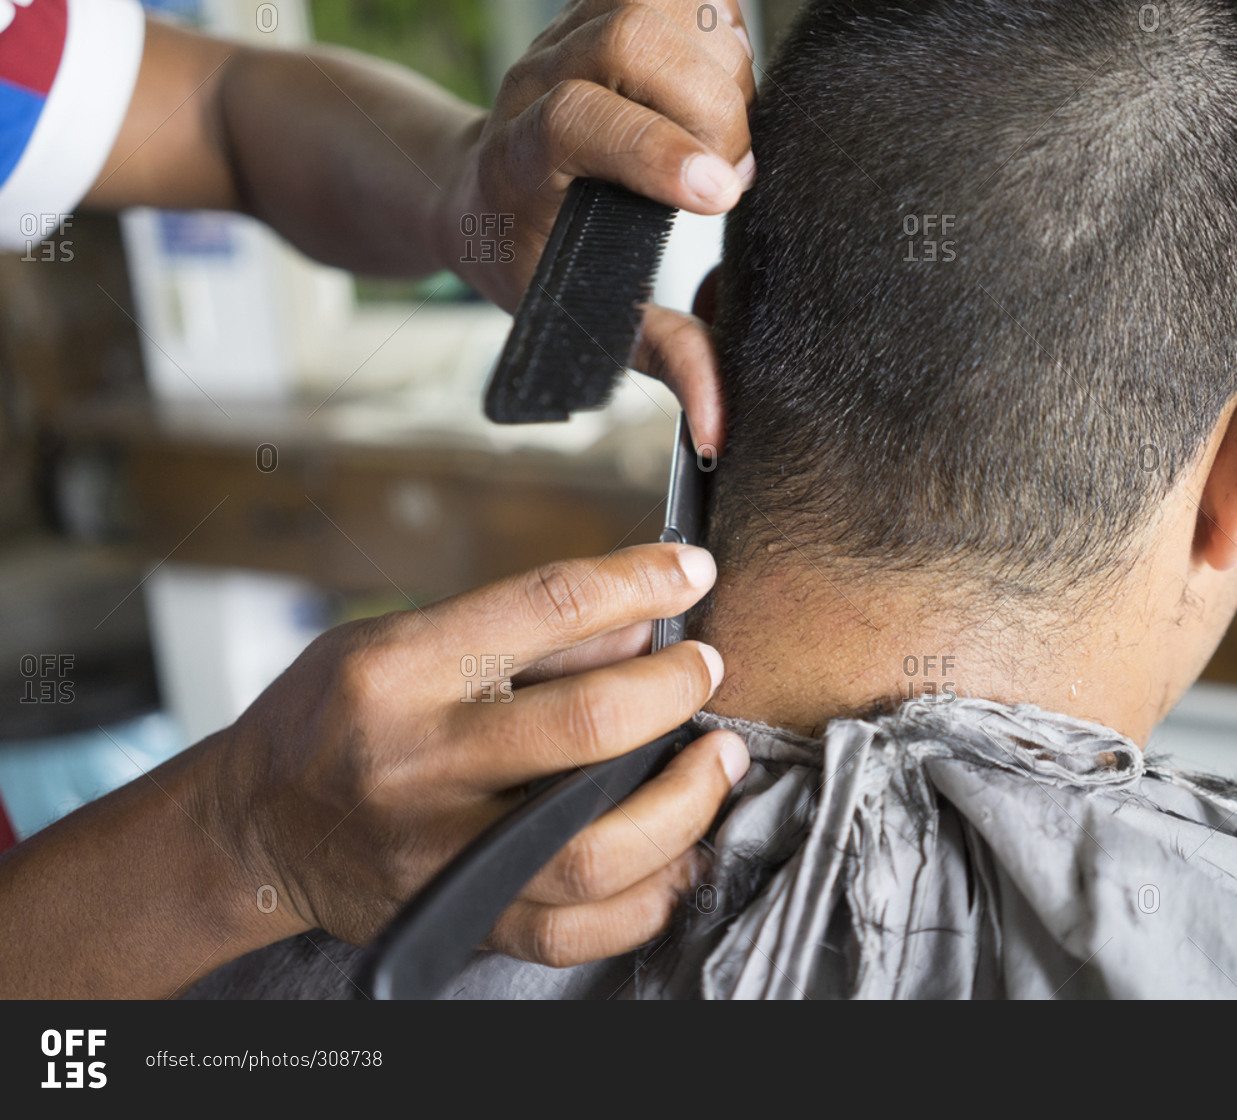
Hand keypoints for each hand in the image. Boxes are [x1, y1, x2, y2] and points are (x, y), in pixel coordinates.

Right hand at [206, 543, 748, 969]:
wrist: (255, 826)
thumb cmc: (334, 717)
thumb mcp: (401, 638)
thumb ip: (522, 632)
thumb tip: (643, 623)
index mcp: (401, 670)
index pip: (547, 606)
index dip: (640, 582)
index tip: (692, 572)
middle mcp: (419, 762)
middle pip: (587, 727)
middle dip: (674, 692)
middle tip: (707, 671)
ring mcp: (439, 853)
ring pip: (597, 845)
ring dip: (685, 802)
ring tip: (715, 762)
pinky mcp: (459, 916)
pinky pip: (577, 928)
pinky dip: (649, 894)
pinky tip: (677, 852)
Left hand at [437, 0, 756, 450]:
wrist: (473, 192)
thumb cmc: (530, 263)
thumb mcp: (587, 322)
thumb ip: (662, 361)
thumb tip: (720, 424)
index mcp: (523, 162)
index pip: (580, 122)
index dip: (653, 146)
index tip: (722, 192)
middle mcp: (539, 83)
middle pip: (630, 40)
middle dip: (708, 103)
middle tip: (733, 170)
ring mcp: (567, 38)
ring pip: (656, 4)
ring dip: (718, 62)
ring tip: (728, 128)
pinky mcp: (600, 9)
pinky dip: (715, 24)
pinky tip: (720, 81)